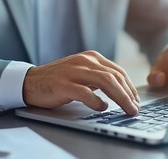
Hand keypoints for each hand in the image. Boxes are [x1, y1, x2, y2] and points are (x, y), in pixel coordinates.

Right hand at [22, 51, 139, 114]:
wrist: (31, 81)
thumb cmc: (59, 80)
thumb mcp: (82, 73)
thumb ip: (99, 77)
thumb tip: (121, 91)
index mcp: (91, 57)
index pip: (118, 71)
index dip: (130, 87)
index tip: (136, 100)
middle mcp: (84, 61)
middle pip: (114, 77)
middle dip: (129, 94)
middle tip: (135, 109)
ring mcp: (74, 71)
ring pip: (105, 82)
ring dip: (120, 98)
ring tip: (127, 109)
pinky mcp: (63, 84)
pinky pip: (84, 92)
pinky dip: (96, 101)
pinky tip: (102, 107)